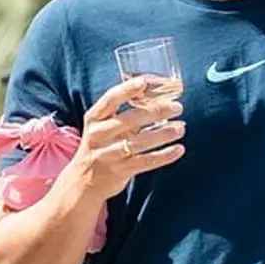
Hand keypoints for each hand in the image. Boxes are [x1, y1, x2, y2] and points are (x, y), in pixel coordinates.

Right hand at [72, 78, 185, 200]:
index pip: (110, 99)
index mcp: (95, 118)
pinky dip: (164, 156)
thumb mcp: (103, 126)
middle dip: (156, 111)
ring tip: (181, 128)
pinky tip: (179, 149)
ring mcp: (108, 154)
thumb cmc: (101, 145)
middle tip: (177, 107)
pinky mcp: (120, 171)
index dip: (127, 90)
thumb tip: (157, 94)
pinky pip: (146, 162)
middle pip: (130, 119)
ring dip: (163, 134)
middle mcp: (99, 134)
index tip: (144, 82)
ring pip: (140, 142)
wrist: (84, 181)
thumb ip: (124, 112)